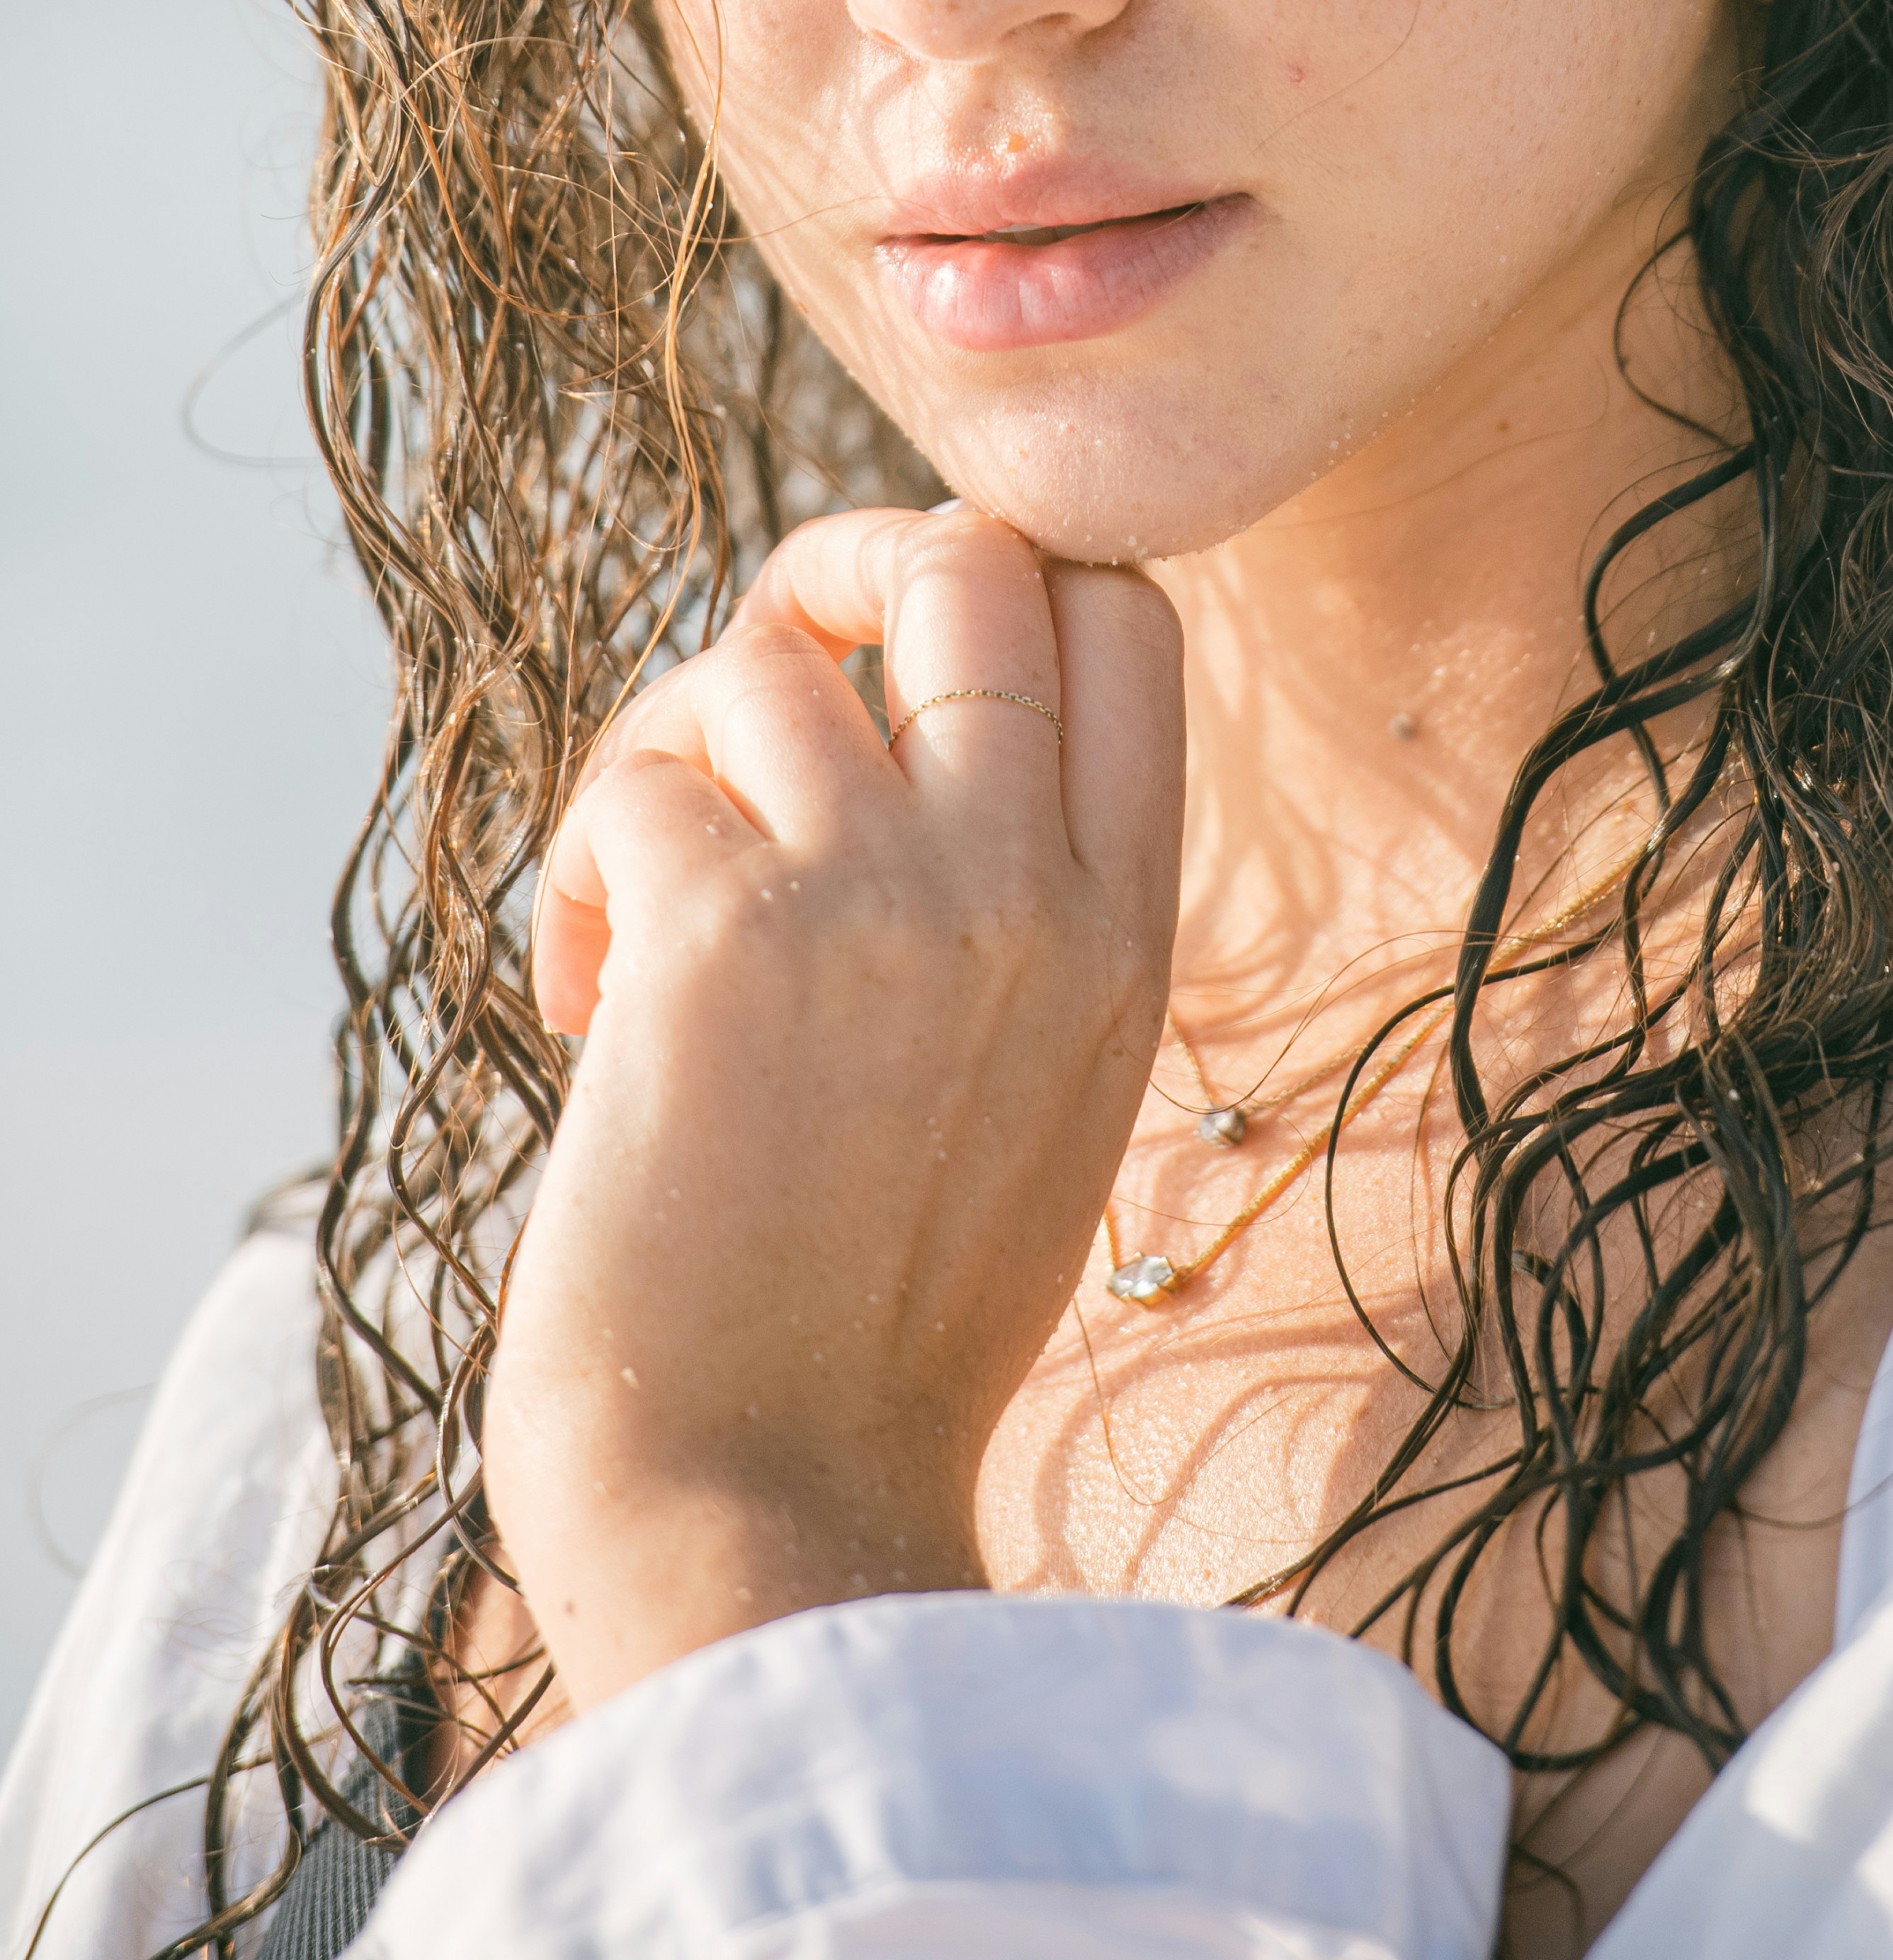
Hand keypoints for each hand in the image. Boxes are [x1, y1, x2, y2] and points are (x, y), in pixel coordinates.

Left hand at [485, 506, 1183, 1714]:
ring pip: (763, 657)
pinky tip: (578, 994)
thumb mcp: (1035, 1099)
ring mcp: (886, 903)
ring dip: (665, 753)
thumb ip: (1016, 912)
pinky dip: (579, 870)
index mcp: (1124, 936)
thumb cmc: (867, 1334)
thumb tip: (899, 715)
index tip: (896, 664)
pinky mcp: (724, 937)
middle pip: (973, 557)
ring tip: (630, 903)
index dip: (1005, 585)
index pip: (1131, 618)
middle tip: (761, 687)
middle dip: (841, 570)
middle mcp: (1030, 892)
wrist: (763, 1518)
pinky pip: (635, 780)